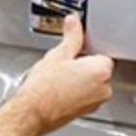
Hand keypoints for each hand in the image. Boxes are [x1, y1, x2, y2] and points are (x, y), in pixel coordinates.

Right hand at [16, 15, 112, 132]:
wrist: (32, 113)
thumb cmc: (44, 89)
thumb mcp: (58, 54)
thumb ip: (72, 36)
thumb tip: (74, 23)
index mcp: (101, 70)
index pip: (101, 54)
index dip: (85, 52)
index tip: (73, 52)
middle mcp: (103, 88)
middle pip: (98, 69)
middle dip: (83, 66)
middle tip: (64, 66)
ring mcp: (95, 102)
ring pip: (92, 83)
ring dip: (80, 79)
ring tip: (60, 79)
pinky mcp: (86, 111)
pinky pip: (86, 96)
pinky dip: (77, 92)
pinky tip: (60, 89)